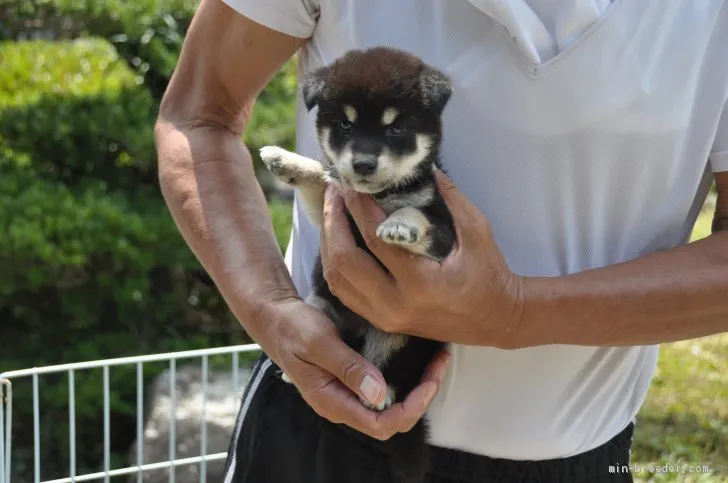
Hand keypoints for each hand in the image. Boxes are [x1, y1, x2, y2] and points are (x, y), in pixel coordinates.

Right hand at [258, 298, 450, 439]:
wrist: (276, 318)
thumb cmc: (294, 328)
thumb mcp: (319, 342)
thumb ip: (347, 368)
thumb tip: (379, 394)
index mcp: (332, 402)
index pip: (381, 424)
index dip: (411, 408)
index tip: (429, 380)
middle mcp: (343, 404)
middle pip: (391, 418)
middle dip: (421, 397)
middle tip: (439, 364)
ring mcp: (348, 394)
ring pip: (391, 405)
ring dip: (417, 388)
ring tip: (436, 360)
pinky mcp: (352, 380)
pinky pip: (385, 389)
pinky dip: (406, 377)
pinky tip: (418, 358)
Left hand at [319, 170, 525, 347]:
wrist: (497, 319)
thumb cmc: (490, 274)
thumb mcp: (477, 230)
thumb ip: (450, 197)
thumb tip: (424, 166)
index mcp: (420, 282)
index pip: (375, 237)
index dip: (358, 206)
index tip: (351, 182)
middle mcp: (396, 303)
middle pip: (345, 259)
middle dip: (333, 221)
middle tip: (334, 191)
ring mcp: (386, 317)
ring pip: (337, 279)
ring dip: (328, 243)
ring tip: (331, 212)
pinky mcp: (382, 322)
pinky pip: (345, 293)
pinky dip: (335, 265)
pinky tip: (337, 241)